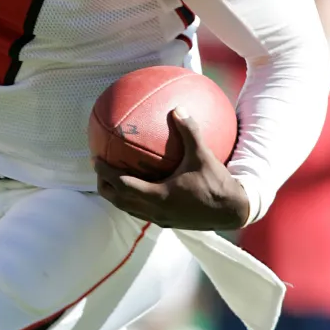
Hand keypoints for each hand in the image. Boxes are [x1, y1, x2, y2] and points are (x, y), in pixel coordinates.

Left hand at [93, 109, 249, 229]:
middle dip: (104, 186)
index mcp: (159, 196)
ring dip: (116, 195)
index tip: (96, 159)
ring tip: (109, 178)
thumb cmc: (218, 183)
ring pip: (129, 209)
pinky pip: (141, 211)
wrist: (234, 211)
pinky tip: (136, 185)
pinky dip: (131, 200)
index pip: (122, 185)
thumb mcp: (204, 155)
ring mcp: (162, 219)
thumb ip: (189, 131)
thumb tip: (177, 108)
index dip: (106, 173)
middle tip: (99, 167)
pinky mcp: (168, 222)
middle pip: (119, 201)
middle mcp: (156, 211)